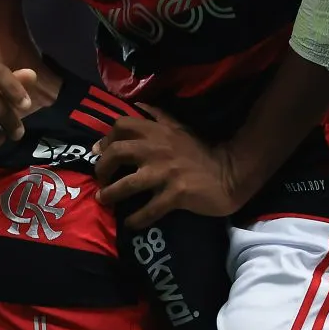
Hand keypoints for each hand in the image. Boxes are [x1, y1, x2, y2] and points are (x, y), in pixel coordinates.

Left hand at [94, 106, 241, 228]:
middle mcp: (157, 149)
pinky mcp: (175, 195)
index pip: (121, 126)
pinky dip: (135, 219)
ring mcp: (165, 173)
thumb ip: (158, 116)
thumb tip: (138, 105)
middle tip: (100, 179)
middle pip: (117, 153)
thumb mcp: (179, 126)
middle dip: (102, 167)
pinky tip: (129, 224)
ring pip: (128, 184)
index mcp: (156, 131)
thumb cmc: (201, 150)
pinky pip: (149, 210)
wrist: (228, 173)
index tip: (99, 151)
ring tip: (103, 200)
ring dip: (111, 194)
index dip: (105, 138)